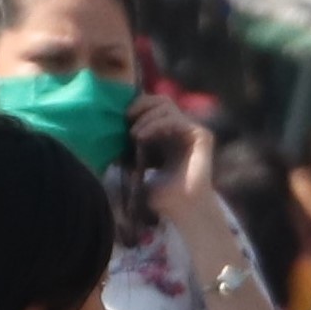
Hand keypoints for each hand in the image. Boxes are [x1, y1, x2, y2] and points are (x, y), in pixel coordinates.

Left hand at [130, 93, 216, 218]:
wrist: (180, 210)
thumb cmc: (160, 194)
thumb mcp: (138, 164)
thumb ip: (129, 146)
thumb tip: (108, 130)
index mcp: (168, 133)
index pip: (152, 105)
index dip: (135, 106)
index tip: (119, 119)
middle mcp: (181, 129)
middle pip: (159, 100)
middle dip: (139, 106)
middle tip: (125, 120)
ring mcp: (193, 131)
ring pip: (165, 106)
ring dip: (145, 117)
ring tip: (134, 136)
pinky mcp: (202, 136)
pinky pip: (175, 119)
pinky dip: (156, 125)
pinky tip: (143, 137)